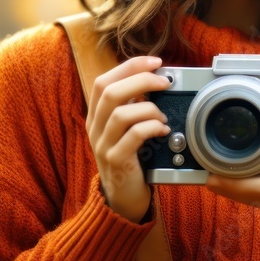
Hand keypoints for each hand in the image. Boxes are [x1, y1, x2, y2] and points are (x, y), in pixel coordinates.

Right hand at [85, 55, 171, 222]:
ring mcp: (102, 145)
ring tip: (163, 116)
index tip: (155, 61)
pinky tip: (162, 131)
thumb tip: (153, 81)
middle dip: (141, 80)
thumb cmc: (130, 159)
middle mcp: (94, 128)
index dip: (130, 66)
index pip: (104, 81)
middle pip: (110, 91)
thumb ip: (132, 107)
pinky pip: (133, 136)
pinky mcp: (116, 161)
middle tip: (165, 82)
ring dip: (149, 109)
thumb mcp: (124, 130)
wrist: (122, 199)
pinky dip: (151, 127)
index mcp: (96, 116)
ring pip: (120, 113)